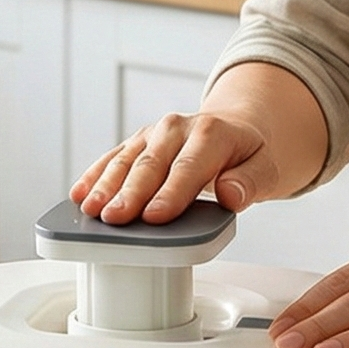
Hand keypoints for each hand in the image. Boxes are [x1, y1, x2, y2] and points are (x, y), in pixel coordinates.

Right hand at [72, 112, 281, 223]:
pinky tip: (80, 193)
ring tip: (90, 210)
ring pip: (126, 160)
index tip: (155, 217)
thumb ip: (252, 182)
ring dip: (105, 186)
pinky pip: (113, 158)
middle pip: (150, 165)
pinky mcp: (137, 143)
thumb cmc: (249, 154)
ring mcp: (153, 134)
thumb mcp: (268, 168)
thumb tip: (231, 194)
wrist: (237, 128)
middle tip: (114, 219)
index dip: (171, 193)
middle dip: (129, 193)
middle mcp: (177, 128)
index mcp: (211, 133)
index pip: (188, 168)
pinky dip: (94, 175)